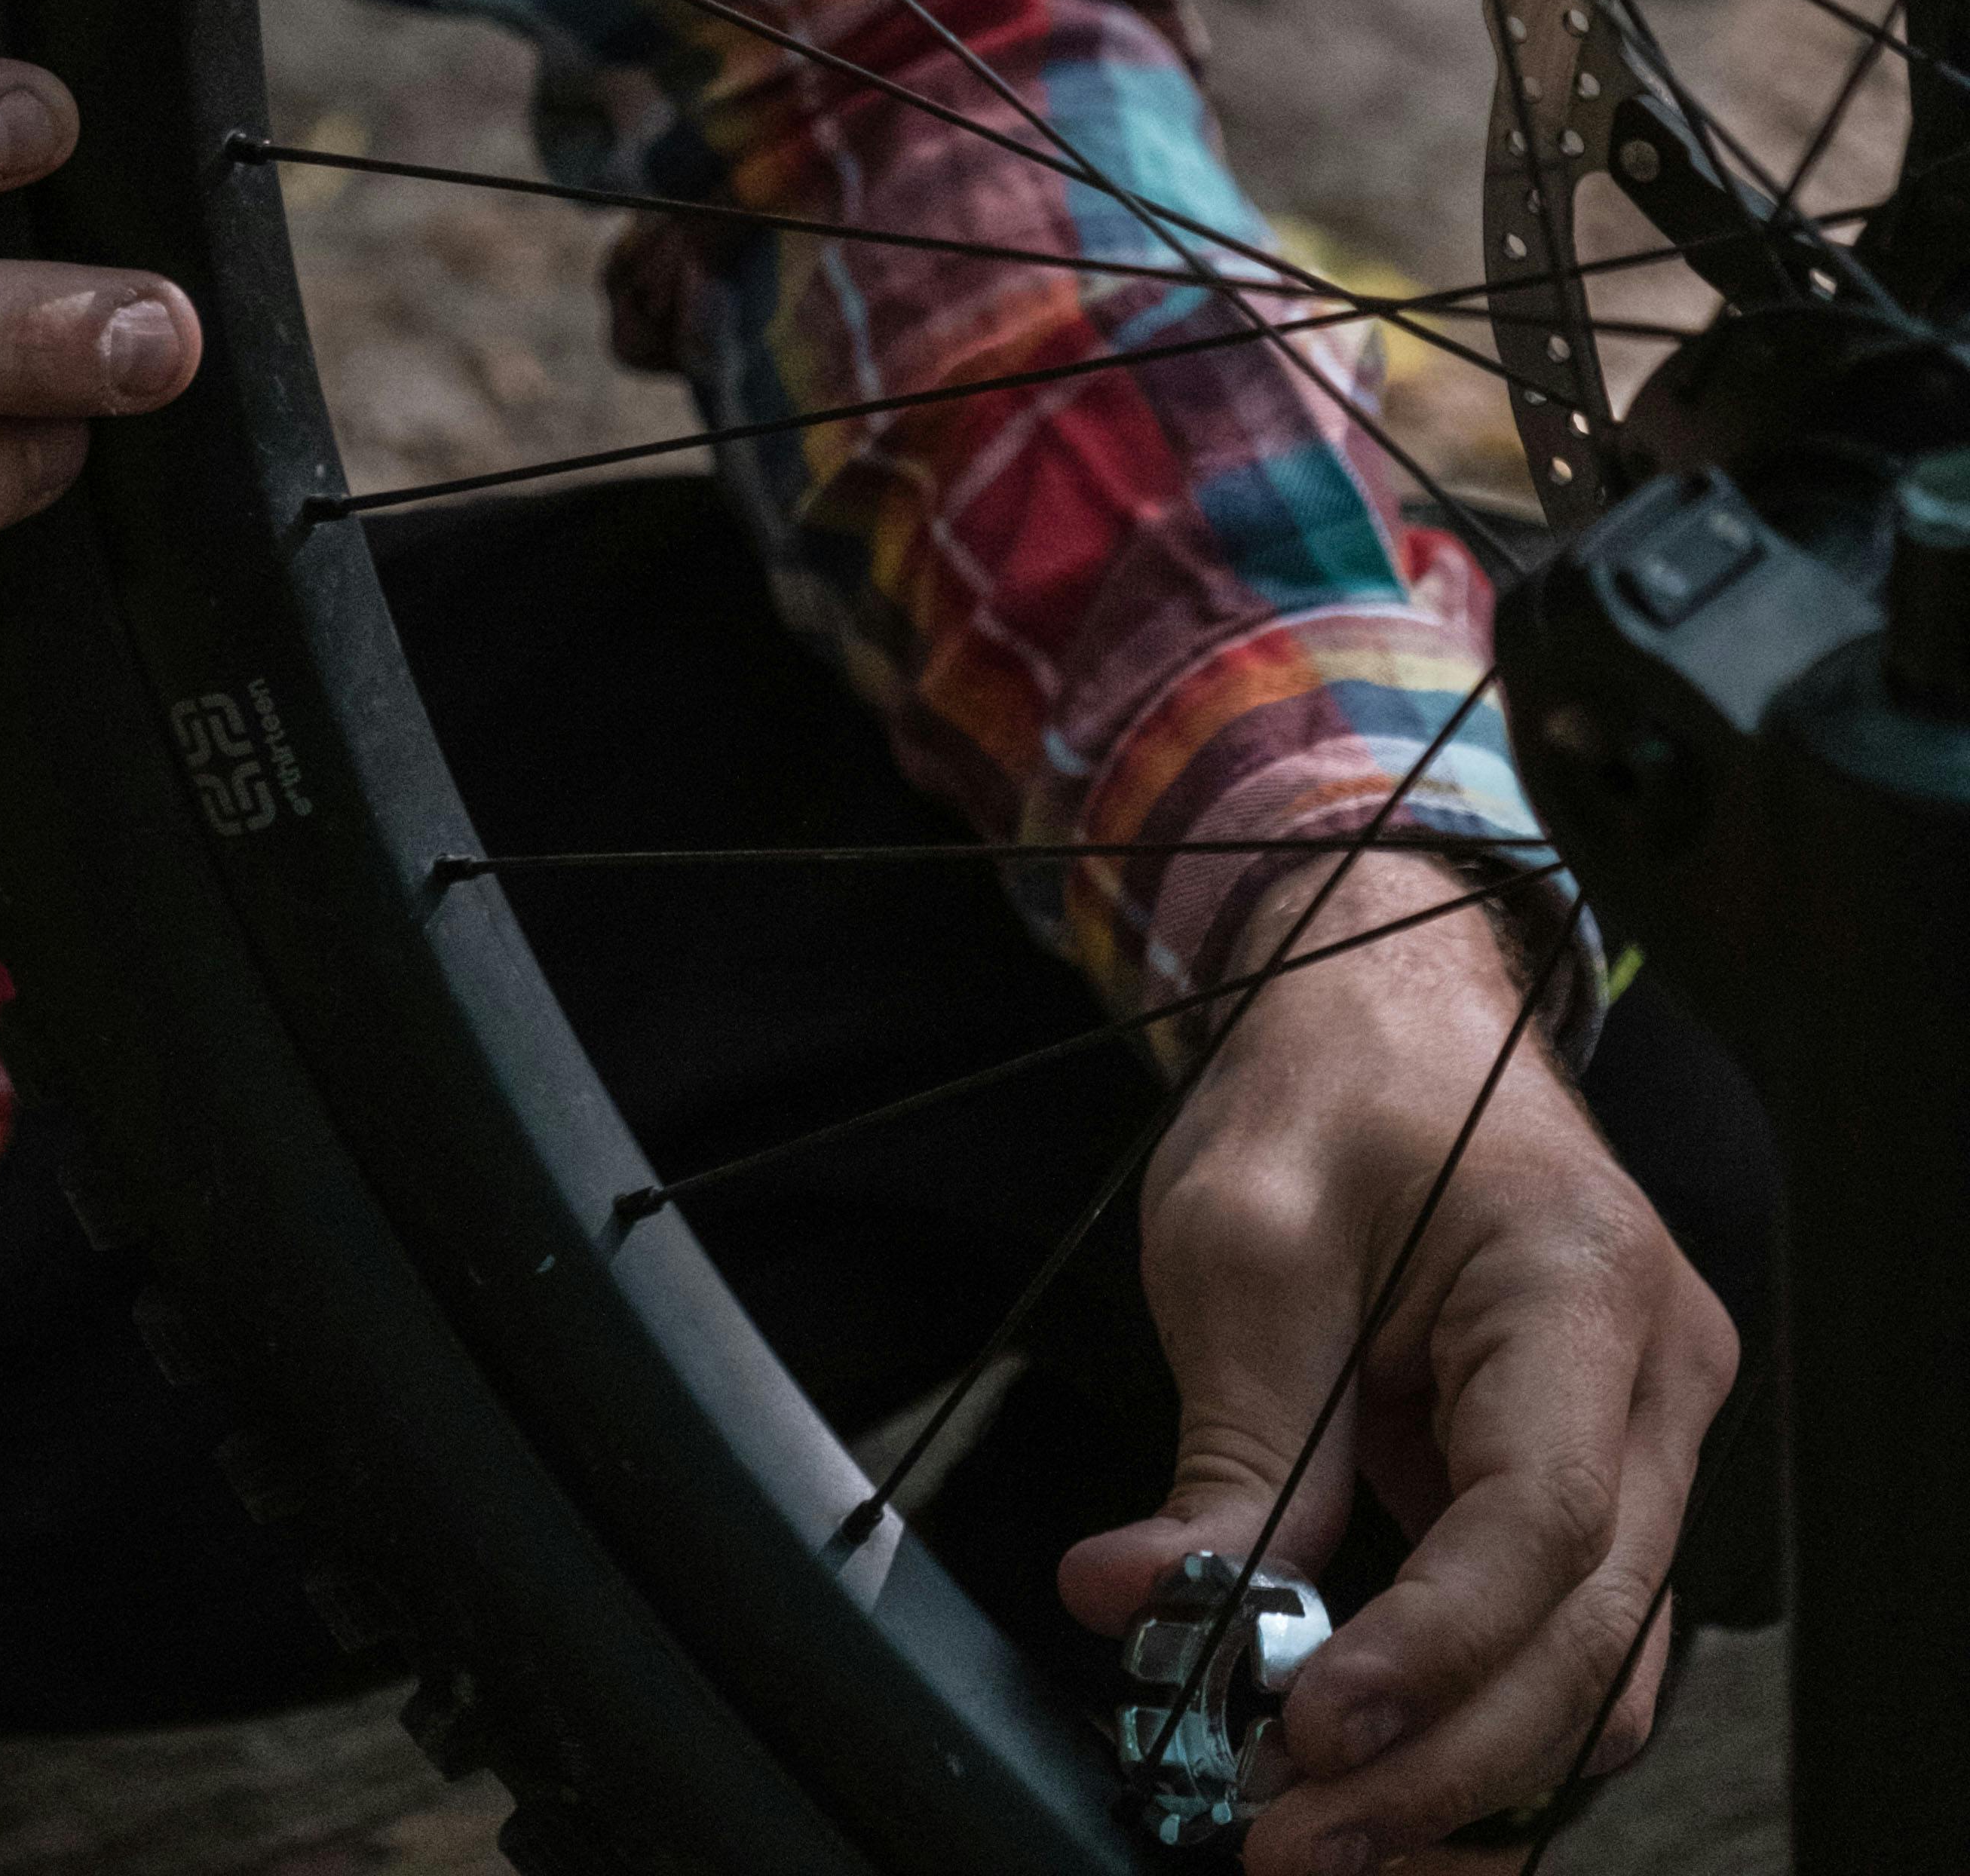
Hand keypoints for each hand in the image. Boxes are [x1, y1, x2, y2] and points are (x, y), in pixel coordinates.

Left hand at [1058, 867, 1735, 1870]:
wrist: (1388, 1005)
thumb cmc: (1330, 1085)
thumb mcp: (1246, 1245)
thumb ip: (1229, 1446)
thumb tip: (1142, 1608)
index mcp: (1585, 1286)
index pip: (1543, 1523)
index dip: (1434, 1654)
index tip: (1310, 1733)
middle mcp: (1656, 1376)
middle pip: (1587, 1633)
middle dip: (1441, 1762)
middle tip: (1290, 1837)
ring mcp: (1645, 1434)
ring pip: (1595, 1666)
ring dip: (1465, 1772)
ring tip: (1318, 1835)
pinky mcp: (1595, 1475)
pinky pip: (1562, 1634)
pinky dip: (1475, 1719)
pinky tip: (1374, 1775)